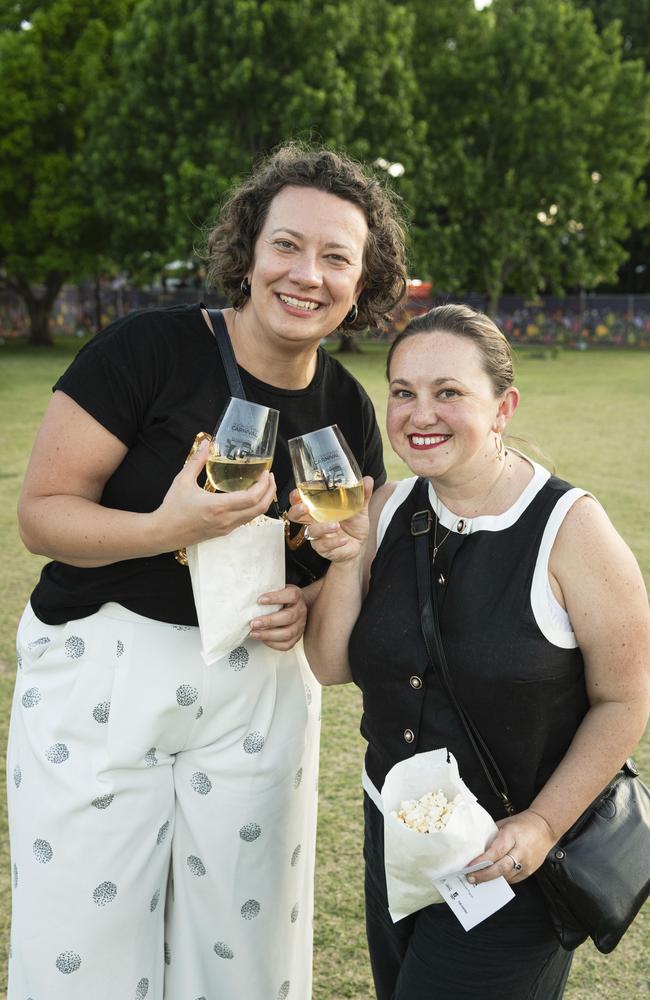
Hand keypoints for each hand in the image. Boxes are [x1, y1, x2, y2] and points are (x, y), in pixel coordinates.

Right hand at [153, 440, 276, 549]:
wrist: (163, 533)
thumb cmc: (172, 508)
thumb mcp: (183, 480)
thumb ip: (196, 461)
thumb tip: (206, 443)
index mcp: (217, 506)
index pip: (251, 498)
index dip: (263, 485)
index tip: (265, 473)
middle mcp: (225, 520)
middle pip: (260, 509)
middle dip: (270, 492)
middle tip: (270, 478)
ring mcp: (226, 528)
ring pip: (254, 516)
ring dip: (263, 501)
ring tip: (263, 486)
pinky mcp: (223, 532)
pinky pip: (245, 520)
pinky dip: (253, 509)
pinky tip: (249, 497)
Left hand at [250, 585, 307, 650]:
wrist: (295, 606)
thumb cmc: (282, 598)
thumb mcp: (279, 589)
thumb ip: (268, 590)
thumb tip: (248, 594)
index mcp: (297, 596)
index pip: (291, 595)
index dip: (276, 598)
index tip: (260, 600)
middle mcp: (301, 611)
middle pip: (289, 617)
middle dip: (269, 621)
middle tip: (253, 623)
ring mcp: (300, 625)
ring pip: (288, 633)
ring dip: (268, 634)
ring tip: (254, 633)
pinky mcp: (297, 637)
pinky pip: (287, 644)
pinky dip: (273, 643)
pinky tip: (263, 640)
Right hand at [286, 476, 372, 564]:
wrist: (359, 546)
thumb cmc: (353, 525)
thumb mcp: (359, 508)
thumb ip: (362, 495)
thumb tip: (368, 480)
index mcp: (318, 509)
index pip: (300, 500)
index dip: (295, 496)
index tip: (298, 491)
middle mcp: (314, 521)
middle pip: (295, 516)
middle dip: (297, 511)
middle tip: (305, 507)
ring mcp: (318, 536)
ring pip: (311, 531)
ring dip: (322, 528)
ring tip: (336, 525)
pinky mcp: (324, 548)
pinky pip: (324, 545)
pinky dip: (334, 541)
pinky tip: (343, 539)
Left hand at [465, 809, 555, 885]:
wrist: (545, 828)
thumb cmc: (521, 824)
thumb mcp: (504, 824)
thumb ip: (491, 836)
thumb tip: (476, 849)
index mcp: (512, 835)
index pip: (496, 852)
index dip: (482, 861)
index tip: (470, 866)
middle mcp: (521, 851)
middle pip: (501, 868)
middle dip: (484, 875)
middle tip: (470, 877)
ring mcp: (527, 863)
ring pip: (506, 876)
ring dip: (491, 880)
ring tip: (477, 880)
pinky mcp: (530, 871)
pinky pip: (512, 879)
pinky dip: (500, 879)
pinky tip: (491, 879)